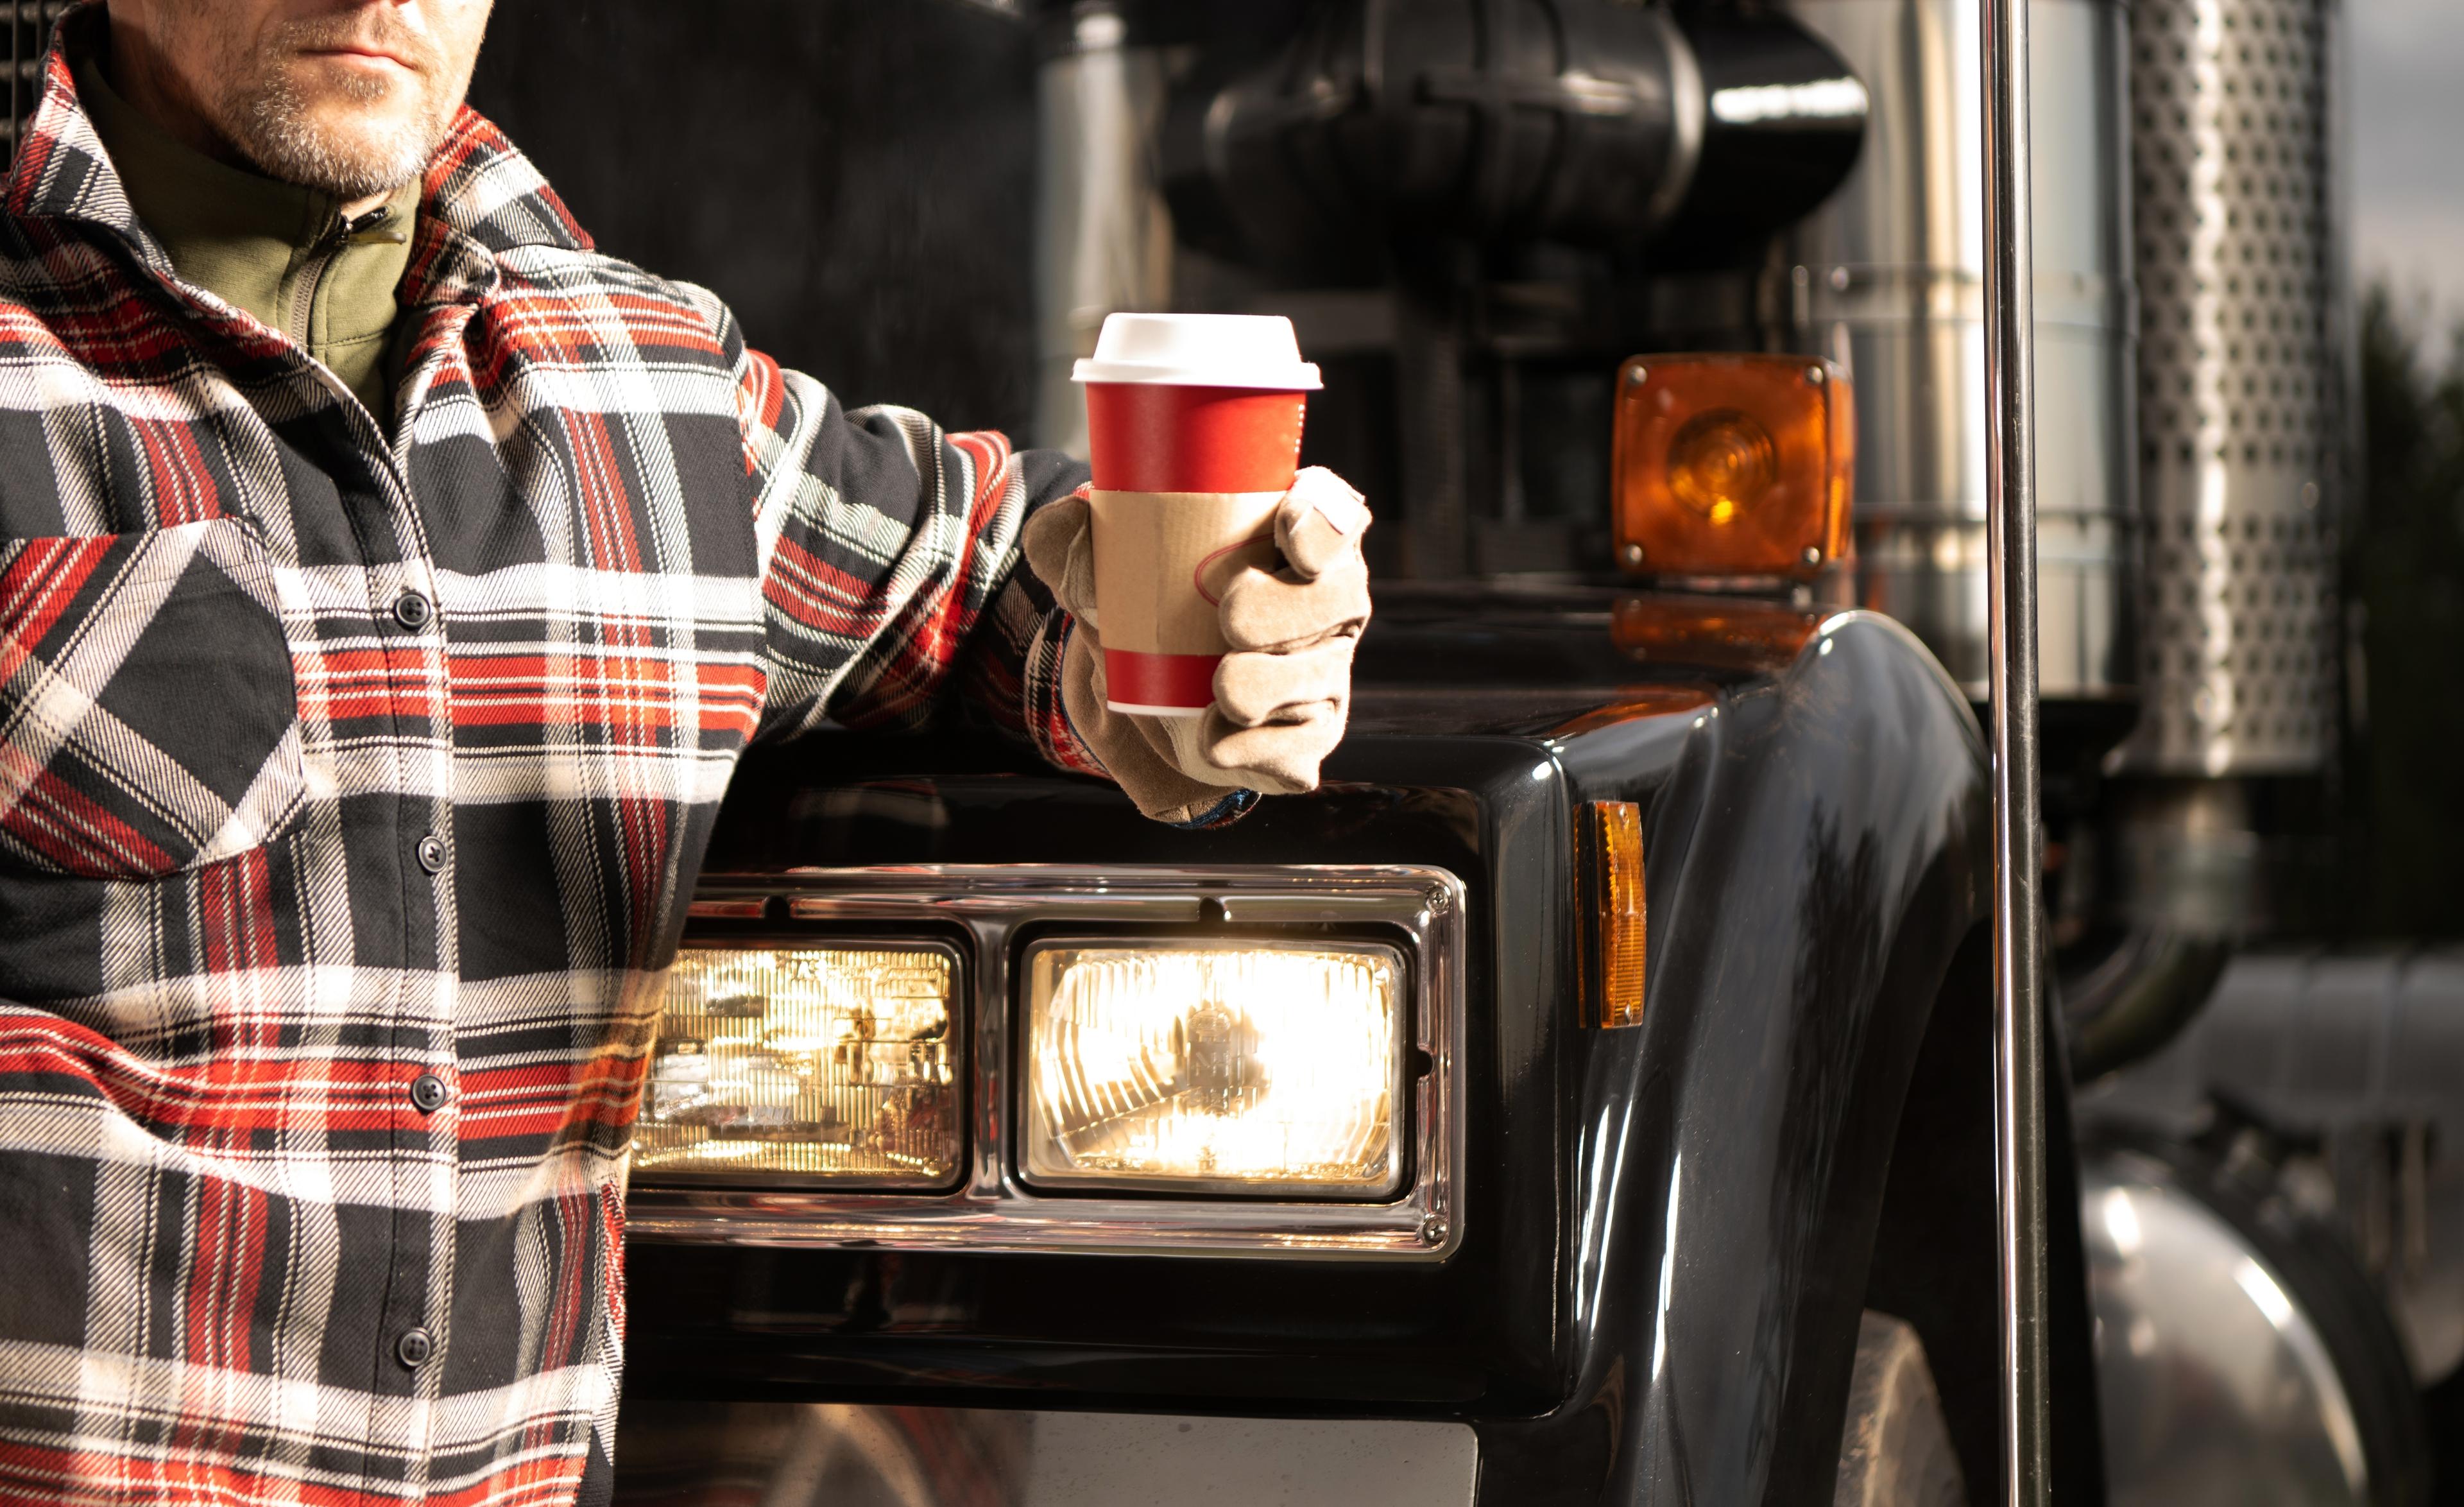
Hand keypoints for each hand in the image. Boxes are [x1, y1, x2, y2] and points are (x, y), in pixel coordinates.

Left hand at [1021, 467, 1371, 823]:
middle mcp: (1325, 605)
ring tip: (1222, 689)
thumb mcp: (1102, 576)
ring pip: (1322, 675)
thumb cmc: (1142, 616)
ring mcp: (1323, 673)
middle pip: (1340, 596)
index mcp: (1289, 543)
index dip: (1322, 522)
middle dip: (1290, 606)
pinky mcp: (1307, 739)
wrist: (1140, 711)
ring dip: (1272, 682)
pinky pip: (1300, 747)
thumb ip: (1072, 541)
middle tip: (1229, 616)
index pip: (1333, 516)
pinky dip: (1256, 747)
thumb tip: (1063, 521)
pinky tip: (1215, 740)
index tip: (1283, 533)